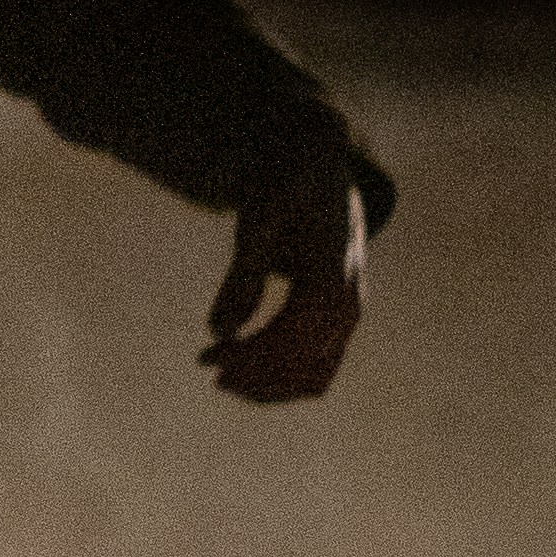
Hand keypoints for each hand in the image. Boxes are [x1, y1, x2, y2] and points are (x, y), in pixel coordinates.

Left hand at [202, 140, 366, 405]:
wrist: (321, 171)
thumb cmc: (286, 188)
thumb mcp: (258, 221)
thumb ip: (241, 275)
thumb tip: (217, 330)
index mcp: (333, 278)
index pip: (290, 340)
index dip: (247, 358)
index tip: (207, 359)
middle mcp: (349, 304)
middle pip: (302, 367)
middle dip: (251, 376)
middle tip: (206, 364)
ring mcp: (349, 317)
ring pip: (314, 378)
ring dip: (267, 385)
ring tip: (221, 372)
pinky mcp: (340, 323)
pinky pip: (317, 369)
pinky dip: (282, 377)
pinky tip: (244, 366)